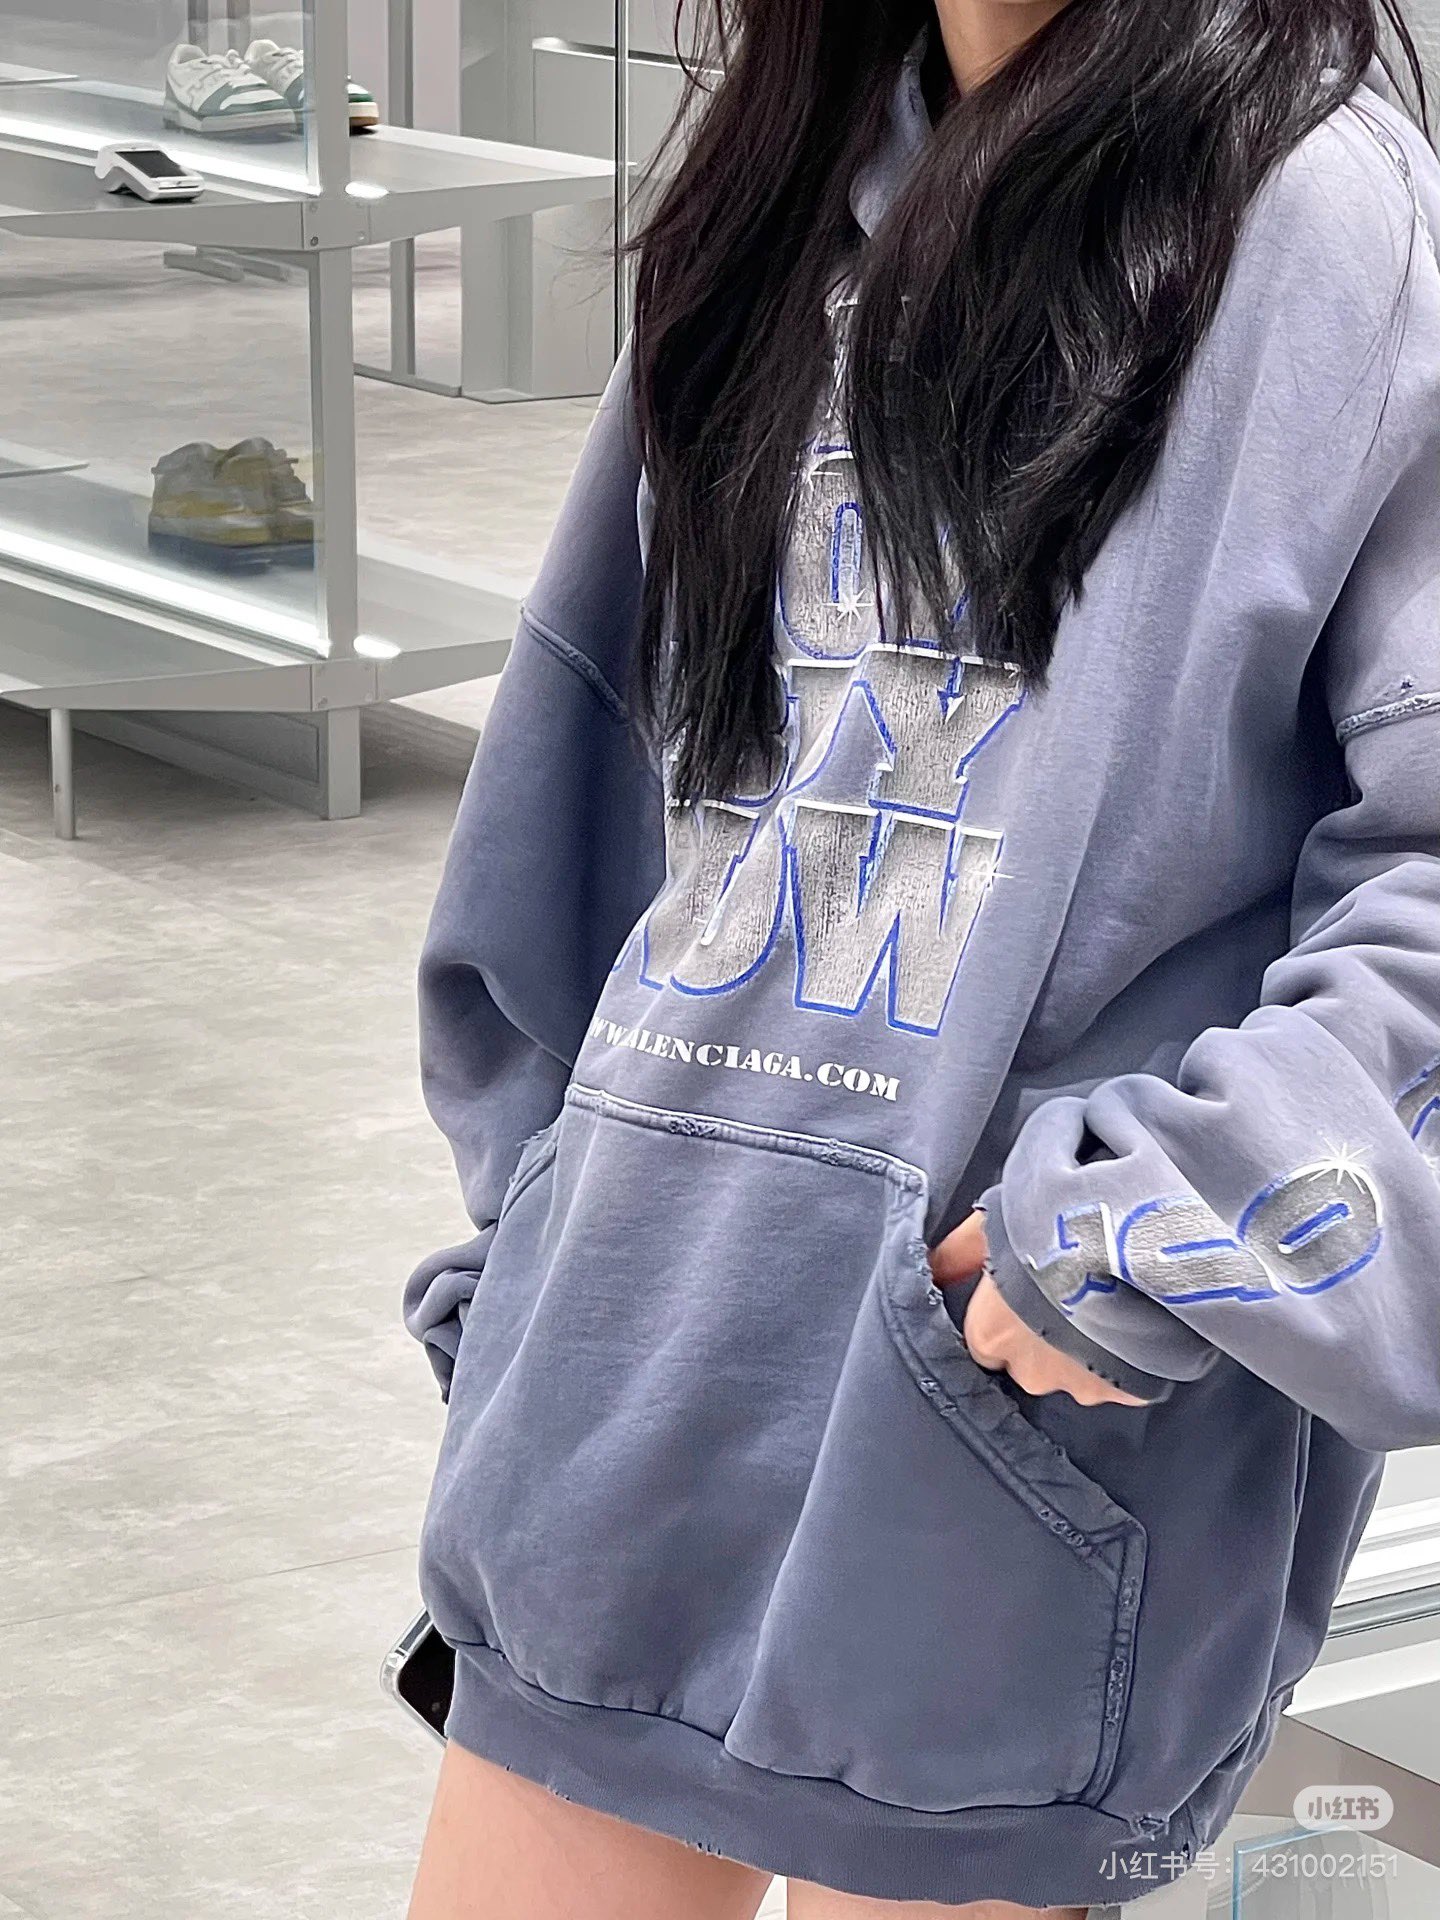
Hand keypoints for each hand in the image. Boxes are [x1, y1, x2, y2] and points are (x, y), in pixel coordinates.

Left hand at [929, 1210, 1147, 1406]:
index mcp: (989, 1336)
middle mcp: (1029, 1372)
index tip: (1021, 1299)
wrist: (1122, 1246)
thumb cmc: (1046, 1233)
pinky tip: (1133, 1322)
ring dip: (1086, 1348)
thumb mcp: (989, 1226)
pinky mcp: (1127, 1389)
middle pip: (1030, 1364)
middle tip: (1066, 1296)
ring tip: (1105, 1304)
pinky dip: (1126, 1355)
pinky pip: (1123, 1377)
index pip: (985, 1344)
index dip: (1003, 1321)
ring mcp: (1081, 1385)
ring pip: (1077, 1372)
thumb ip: (958, 1252)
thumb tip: (933, 1268)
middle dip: (1045, 1339)